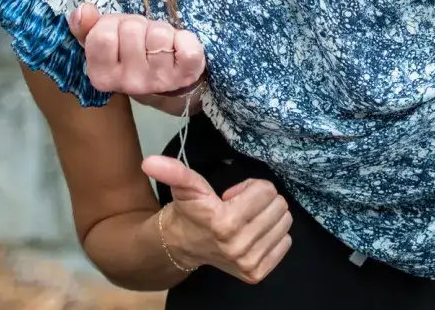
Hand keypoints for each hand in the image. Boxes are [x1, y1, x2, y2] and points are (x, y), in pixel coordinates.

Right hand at [69, 3, 205, 96]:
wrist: (165, 81)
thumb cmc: (129, 55)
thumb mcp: (103, 42)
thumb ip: (86, 27)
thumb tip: (84, 10)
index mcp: (102, 76)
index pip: (102, 36)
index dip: (112, 24)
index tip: (117, 32)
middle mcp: (129, 83)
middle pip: (132, 29)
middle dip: (137, 25)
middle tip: (140, 37)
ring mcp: (158, 81)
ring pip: (159, 34)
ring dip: (160, 30)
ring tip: (157, 42)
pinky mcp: (185, 75)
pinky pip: (188, 47)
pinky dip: (185, 38)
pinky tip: (178, 47)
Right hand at [145, 155, 292, 282]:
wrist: (181, 246)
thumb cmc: (190, 212)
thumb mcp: (185, 188)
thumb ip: (173, 172)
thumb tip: (149, 162)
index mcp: (225, 222)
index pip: (266, 190)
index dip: (249, 188)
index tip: (231, 197)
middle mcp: (239, 245)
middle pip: (279, 205)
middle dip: (261, 201)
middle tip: (240, 208)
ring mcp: (248, 262)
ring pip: (284, 222)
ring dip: (267, 216)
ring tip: (245, 220)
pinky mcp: (256, 273)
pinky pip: (285, 242)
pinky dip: (272, 235)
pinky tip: (252, 235)